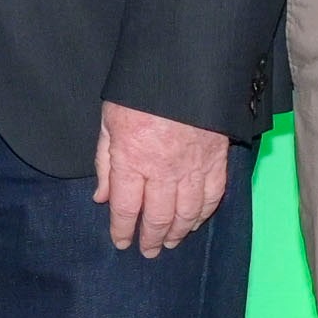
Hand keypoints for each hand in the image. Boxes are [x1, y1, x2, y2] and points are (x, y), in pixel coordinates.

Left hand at [93, 102, 232, 257]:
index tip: (122, 243)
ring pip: (187, 212)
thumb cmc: (141, 91)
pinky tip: (197, 221)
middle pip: (158, 217)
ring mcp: (193, 167)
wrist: (185, 66)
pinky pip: (212, 196)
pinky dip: (204, 213)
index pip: (126, 208)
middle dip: (151, 238)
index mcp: (132, 160)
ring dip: (178, 232)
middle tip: (148, 251)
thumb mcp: (110, 120)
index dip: (123, 230)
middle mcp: (163, 170)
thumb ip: (105, 161)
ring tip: (170, 243)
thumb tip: (102, 197)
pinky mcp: (216, 159)